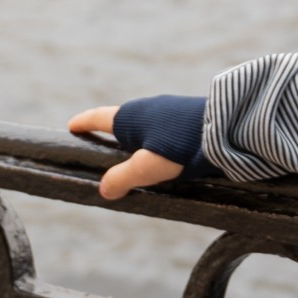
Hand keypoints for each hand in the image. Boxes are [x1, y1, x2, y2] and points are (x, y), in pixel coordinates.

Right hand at [65, 106, 183, 199]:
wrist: (225, 127)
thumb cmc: (181, 145)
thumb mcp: (147, 167)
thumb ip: (122, 178)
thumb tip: (103, 189)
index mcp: (131, 116)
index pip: (100, 118)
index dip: (85, 123)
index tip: (72, 125)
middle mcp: (148, 107)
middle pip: (122, 119)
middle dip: (111, 130)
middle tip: (101, 142)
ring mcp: (169, 109)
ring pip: (145, 124)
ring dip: (136, 136)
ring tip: (133, 154)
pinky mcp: (188, 116)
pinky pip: (163, 127)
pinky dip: (156, 139)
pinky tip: (164, 153)